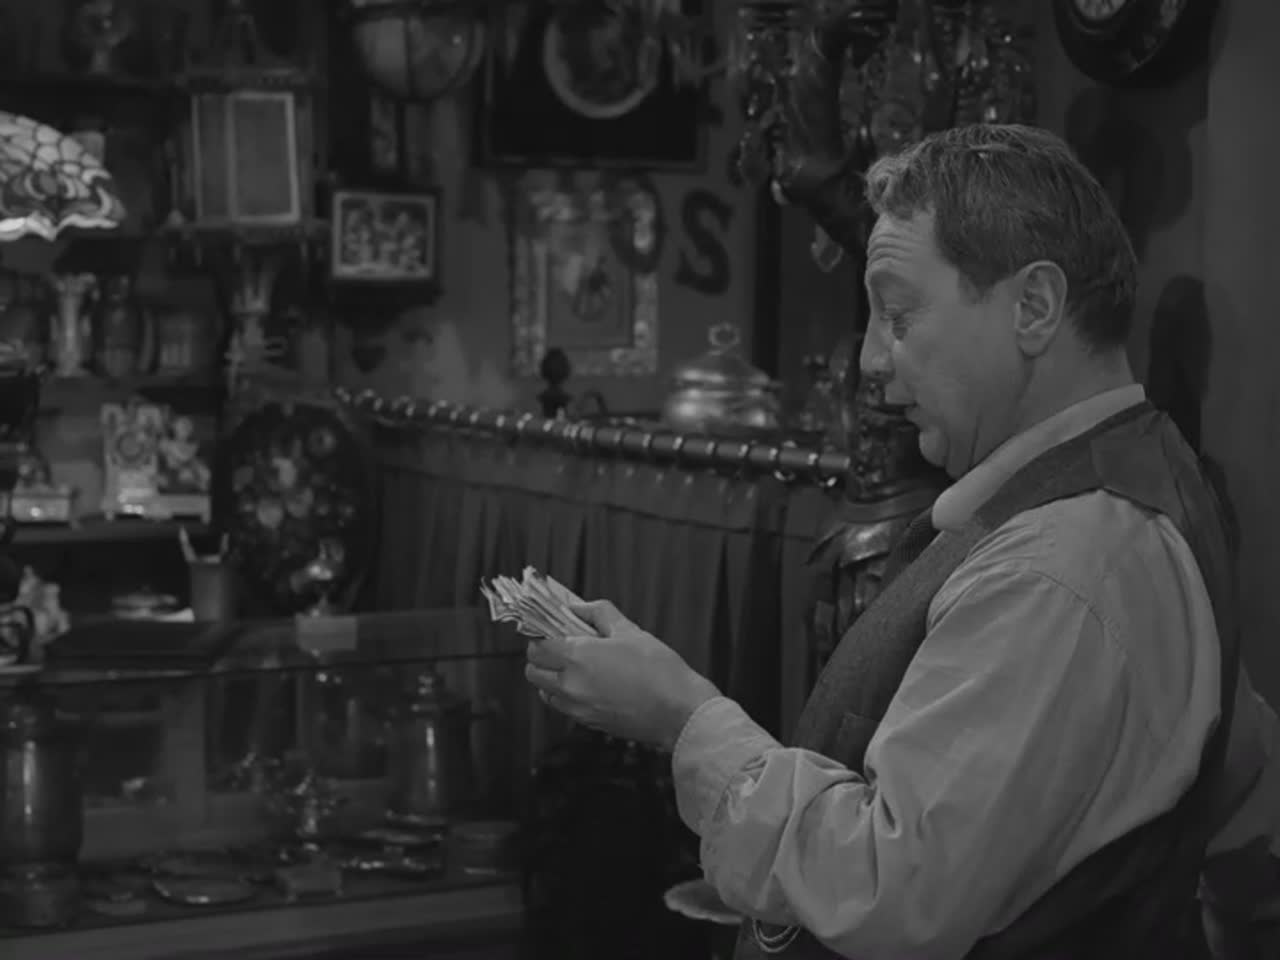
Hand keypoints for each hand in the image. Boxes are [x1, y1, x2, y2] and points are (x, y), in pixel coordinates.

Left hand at [524, 600, 719, 750]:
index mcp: (578, 657)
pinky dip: (565, 696)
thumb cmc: (658, 670)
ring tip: (574, 668)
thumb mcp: (630, 630)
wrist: (679, 712)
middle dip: (541, 658)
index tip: (552, 630)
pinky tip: (588, 685)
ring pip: (544, 692)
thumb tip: (577, 607)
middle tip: (560, 647)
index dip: (541, 636)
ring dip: (550, 679)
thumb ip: (598, 613)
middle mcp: (571, 685)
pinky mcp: (588, 723)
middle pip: (533, 672)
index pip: (537, 647)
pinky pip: (563, 708)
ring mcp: (578, 708)